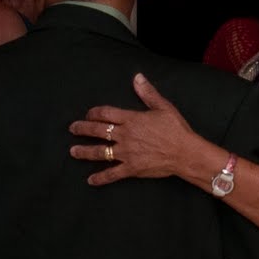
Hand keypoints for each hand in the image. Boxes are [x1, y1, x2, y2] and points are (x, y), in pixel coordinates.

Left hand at [68, 72, 197, 186]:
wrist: (185, 152)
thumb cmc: (176, 129)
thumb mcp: (163, 107)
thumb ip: (147, 93)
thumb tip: (137, 77)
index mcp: (131, 119)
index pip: (106, 113)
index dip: (94, 113)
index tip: (88, 114)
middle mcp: (125, 135)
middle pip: (97, 131)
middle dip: (83, 129)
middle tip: (72, 128)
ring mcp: (126, 153)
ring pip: (100, 152)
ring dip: (84, 151)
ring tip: (73, 151)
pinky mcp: (131, 168)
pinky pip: (112, 174)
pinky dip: (100, 177)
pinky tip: (90, 180)